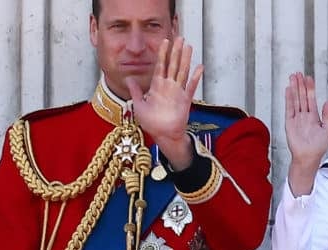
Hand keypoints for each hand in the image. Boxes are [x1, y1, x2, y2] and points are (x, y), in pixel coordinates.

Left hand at [127, 36, 203, 170]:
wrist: (163, 135)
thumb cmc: (151, 123)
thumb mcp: (139, 106)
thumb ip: (135, 91)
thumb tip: (128, 78)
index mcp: (157, 86)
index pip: (160, 66)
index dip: (163, 53)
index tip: (165, 41)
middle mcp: (168, 86)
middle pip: (173, 65)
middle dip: (176, 51)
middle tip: (180, 37)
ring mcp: (178, 92)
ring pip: (182, 72)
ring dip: (186, 59)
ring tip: (188, 46)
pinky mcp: (186, 100)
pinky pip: (191, 87)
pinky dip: (196, 77)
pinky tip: (199, 67)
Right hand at [284, 73, 327, 195]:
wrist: (308, 157)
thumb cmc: (318, 147)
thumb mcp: (327, 129)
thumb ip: (327, 115)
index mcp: (314, 116)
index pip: (311, 98)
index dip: (310, 88)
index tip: (309, 78)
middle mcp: (304, 115)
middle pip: (302, 96)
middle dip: (301, 84)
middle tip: (299, 73)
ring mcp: (296, 118)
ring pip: (295, 100)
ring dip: (294, 88)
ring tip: (293, 77)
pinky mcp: (290, 123)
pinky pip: (289, 108)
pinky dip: (289, 99)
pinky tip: (288, 90)